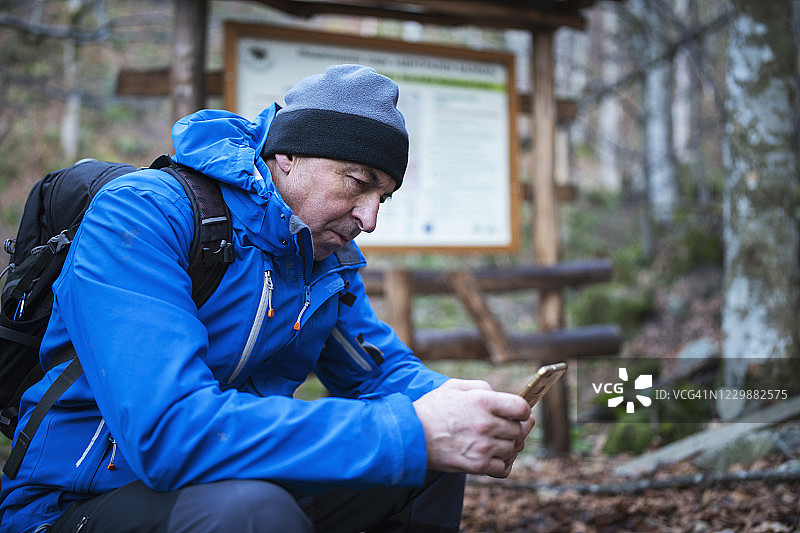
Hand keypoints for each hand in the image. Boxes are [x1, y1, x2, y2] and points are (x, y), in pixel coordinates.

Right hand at [412, 378, 534, 477]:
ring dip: (510, 446)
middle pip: (520, 430)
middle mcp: (486, 424)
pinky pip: (504, 468)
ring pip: (514, 449)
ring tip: (498, 442)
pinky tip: (496, 457)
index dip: (523, 411)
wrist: (410, 435)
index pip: (522, 408)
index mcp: (482, 401)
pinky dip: (504, 464)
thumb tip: (500, 395)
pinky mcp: (477, 466)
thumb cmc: (431, 409)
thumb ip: (482, 387)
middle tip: (507, 428)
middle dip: (517, 428)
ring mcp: (483, 447)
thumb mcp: (454, 386)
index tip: (517, 413)